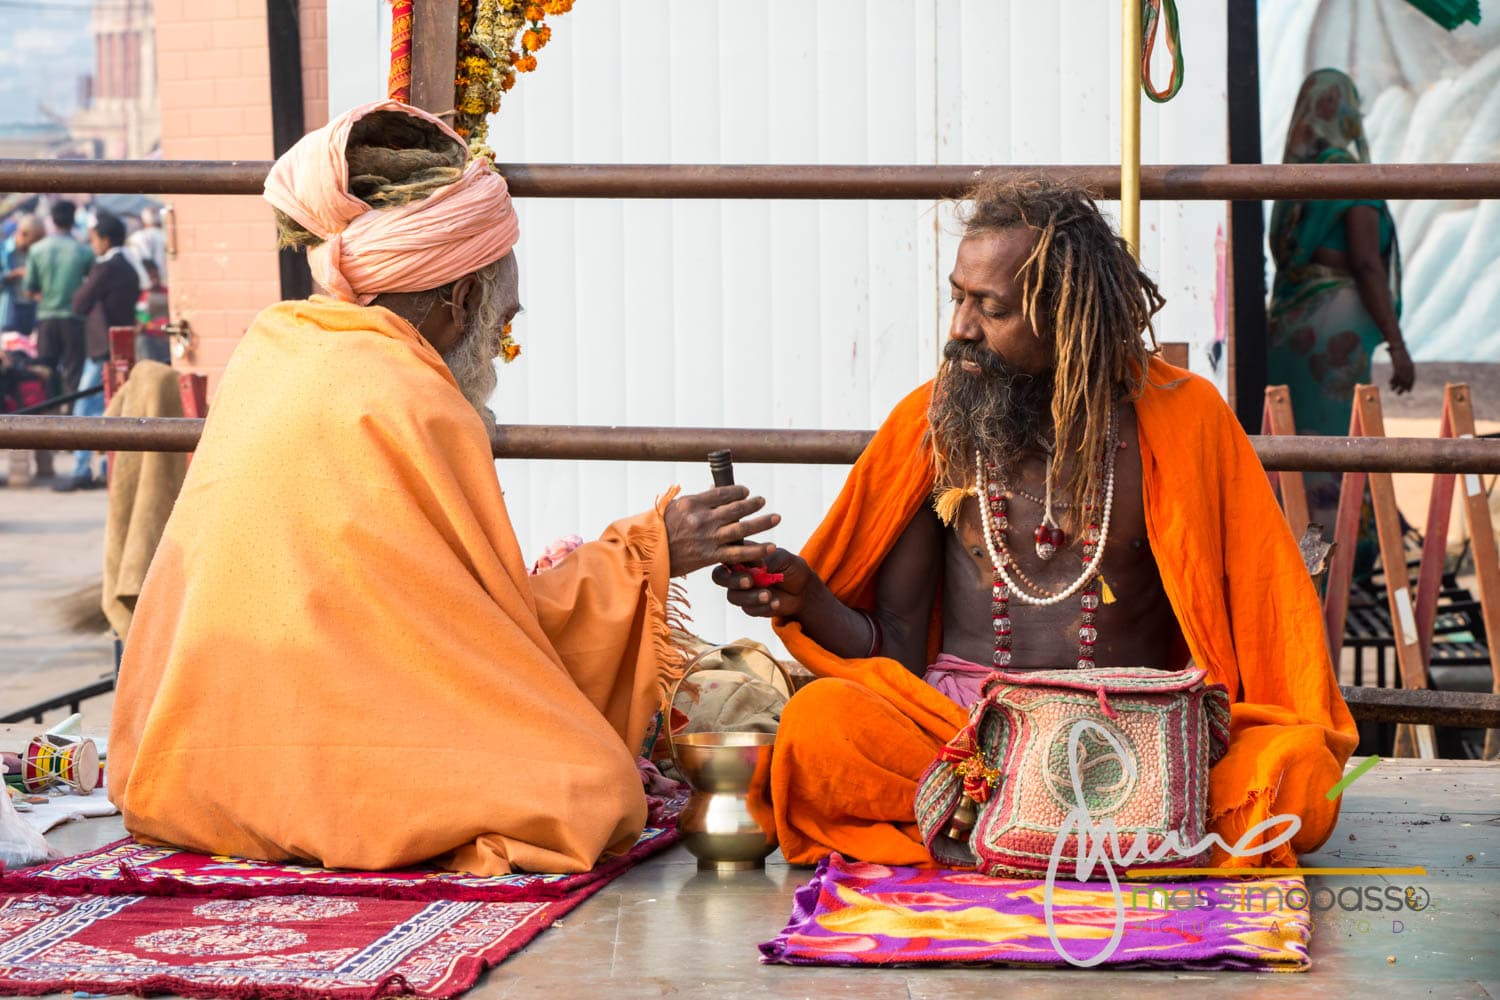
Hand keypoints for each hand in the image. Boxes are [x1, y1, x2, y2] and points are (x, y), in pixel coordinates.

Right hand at [664, 485, 778, 576]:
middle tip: (763, 501)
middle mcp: (702, 519)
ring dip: (761, 523)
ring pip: (741, 529)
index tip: (746, 492)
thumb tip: (715, 490)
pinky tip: (769, 547)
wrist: (647, 555)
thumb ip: (697, 502)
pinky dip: (755, 550)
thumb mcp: (674, 509)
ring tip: (776, 518)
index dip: (738, 491)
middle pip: (736, 509)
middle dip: (753, 504)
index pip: (722, 493)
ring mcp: (708, 538)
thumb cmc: (658, 530)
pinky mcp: (710, 556)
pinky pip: (738, 553)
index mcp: (692, 503)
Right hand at [712, 548, 818, 618]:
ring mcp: (742, 592)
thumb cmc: (791, 567)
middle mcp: (737, 573)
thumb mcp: (782, 558)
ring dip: (750, 596)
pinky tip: (776, 602)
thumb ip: (766, 559)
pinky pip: (749, 609)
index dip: (732, 558)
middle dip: (733, 580)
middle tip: (749, 582)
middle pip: (720, 577)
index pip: (727, 555)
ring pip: (733, 596)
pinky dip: (762, 607)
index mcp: (741, 556)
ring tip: (768, 595)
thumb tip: (754, 564)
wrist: (804, 589)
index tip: (750, 561)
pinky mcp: (750, 607)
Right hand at [1388, 342, 1414, 394]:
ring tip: (1393, 391)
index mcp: (1411, 366)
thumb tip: (1402, 371)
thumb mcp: (1403, 359)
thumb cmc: (1399, 351)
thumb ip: (1404, 365)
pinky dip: (1393, 381)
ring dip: (1397, 386)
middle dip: (1403, 388)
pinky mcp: (1397, 366)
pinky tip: (1390, 384)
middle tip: (1399, 394)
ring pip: (1401, 379)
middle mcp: (1408, 367)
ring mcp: (1403, 367)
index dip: (1410, 385)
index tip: (1408, 391)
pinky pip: (1395, 376)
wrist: (1397, 345)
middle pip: (1407, 380)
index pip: (1412, 378)